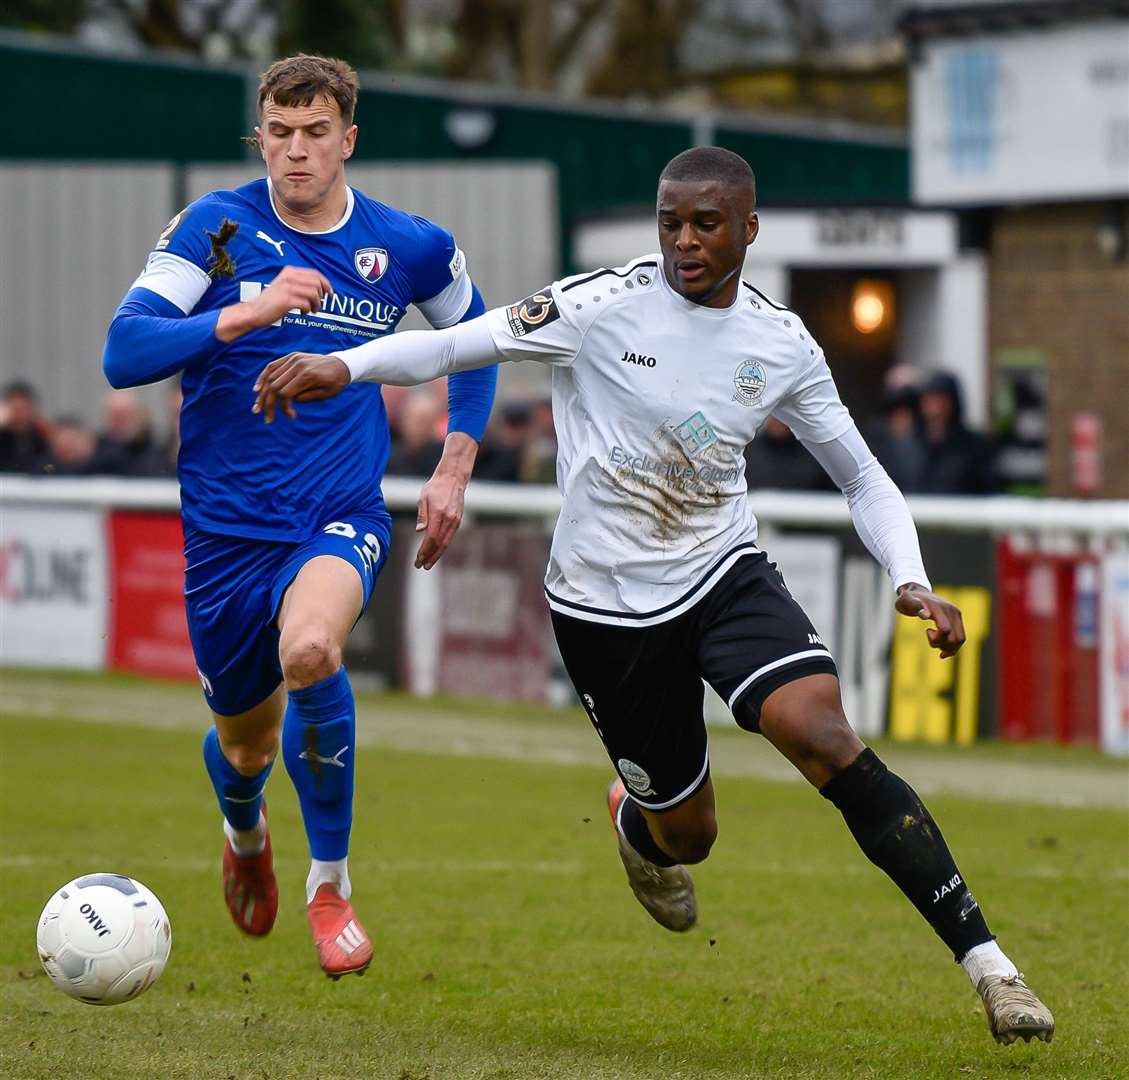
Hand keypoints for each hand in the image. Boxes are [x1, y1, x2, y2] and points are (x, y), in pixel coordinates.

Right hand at [218, 266, 332, 341]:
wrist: (254, 311)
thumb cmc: (271, 302)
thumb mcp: (285, 286)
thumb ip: (299, 284)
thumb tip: (321, 288)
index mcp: (290, 271)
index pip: (315, 273)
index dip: (326, 283)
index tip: (330, 293)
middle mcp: (289, 277)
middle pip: (317, 283)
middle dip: (321, 296)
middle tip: (317, 305)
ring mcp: (288, 288)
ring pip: (314, 294)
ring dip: (316, 304)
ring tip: (311, 310)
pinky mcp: (287, 300)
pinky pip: (307, 304)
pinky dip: (308, 310)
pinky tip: (303, 313)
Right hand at [252, 353, 349, 422]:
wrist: (342, 364)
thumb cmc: (336, 382)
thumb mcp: (326, 394)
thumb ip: (306, 398)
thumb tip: (288, 401)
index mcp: (307, 375)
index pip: (285, 393)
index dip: (284, 407)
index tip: (292, 416)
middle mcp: (297, 364)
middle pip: (274, 385)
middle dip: (268, 404)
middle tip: (267, 419)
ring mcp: (293, 358)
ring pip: (270, 376)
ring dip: (262, 394)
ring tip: (257, 408)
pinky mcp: (291, 356)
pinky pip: (272, 366)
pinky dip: (263, 377)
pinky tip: (257, 389)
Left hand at [413, 433, 477, 569]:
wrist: (453, 478)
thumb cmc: (435, 487)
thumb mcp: (423, 498)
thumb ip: (422, 515)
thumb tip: (420, 531)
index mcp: (439, 514)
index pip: (431, 538)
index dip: (424, 551)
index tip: (418, 559)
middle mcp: (449, 520)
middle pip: (440, 544)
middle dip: (430, 557)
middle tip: (421, 566)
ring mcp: (455, 521)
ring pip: (446, 543)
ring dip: (437, 554)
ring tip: (428, 563)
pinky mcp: (458, 521)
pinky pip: (449, 537)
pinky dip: (443, 547)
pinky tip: (436, 552)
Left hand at [895, 583, 965, 658]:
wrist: (918, 591)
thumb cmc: (908, 599)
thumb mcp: (905, 601)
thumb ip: (914, 606)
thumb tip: (925, 615)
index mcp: (938, 608)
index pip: (945, 630)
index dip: (935, 639)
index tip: (927, 631)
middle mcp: (951, 610)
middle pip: (954, 638)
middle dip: (941, 644)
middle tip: (930, 636)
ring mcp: (956, 613)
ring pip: (960, 639)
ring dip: (948, 647)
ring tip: (935, 641)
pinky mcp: (957, 617)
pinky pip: (961, 637)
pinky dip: (953, 647)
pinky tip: (942, 648)